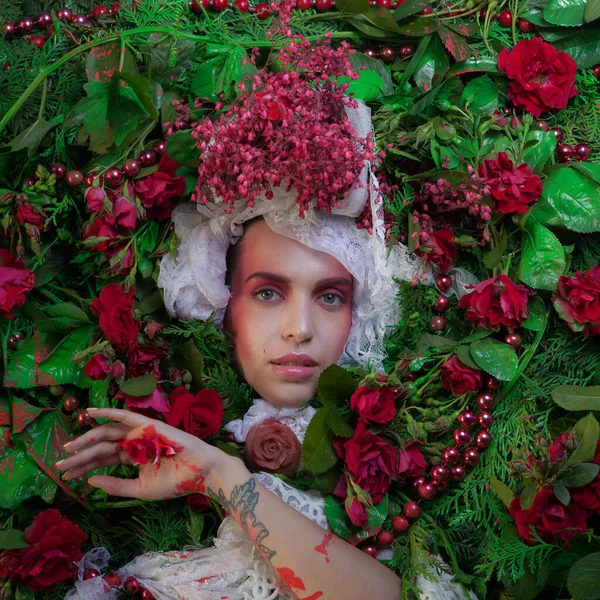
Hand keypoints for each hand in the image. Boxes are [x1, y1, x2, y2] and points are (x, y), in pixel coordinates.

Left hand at [55, 408, 240, 500]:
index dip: (84, 466)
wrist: (199, 473)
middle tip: (60, 464)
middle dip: (80, 455)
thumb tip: (91, 480)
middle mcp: (133, 443)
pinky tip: (90, 412)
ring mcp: (139, 433)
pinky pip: (124, 416)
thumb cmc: (174, 482)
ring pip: (107, 433)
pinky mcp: (146, 425)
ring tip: (70, 448)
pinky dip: (107, 412)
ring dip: (87, 437)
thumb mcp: (140, 489)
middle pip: (101, 447)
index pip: (103, 459)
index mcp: (132, 458)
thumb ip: (116, 485)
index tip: (65, 475)